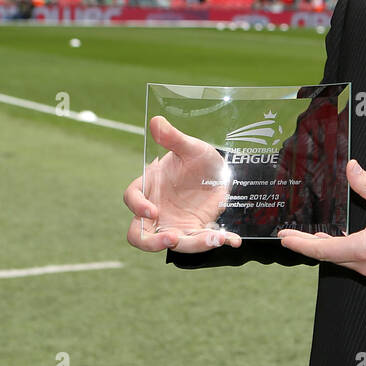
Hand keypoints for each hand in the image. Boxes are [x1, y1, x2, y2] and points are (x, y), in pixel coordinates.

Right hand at [124, 115, 241, 252]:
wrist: (219, 171)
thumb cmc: (197, 158)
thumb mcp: (190, 147)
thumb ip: (173, 138)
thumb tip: (156, 120)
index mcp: (148, 187)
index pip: (132, 199)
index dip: (138, 207)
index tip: (153, 210)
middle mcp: (156, 210)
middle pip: (139, 235)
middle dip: (152, 243)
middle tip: (172, 239)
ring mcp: (173, 223)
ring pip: (173, 244)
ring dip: (191, 245)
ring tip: (214, 239)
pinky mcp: (194, 231)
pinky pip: (202, 242)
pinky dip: (218, 241)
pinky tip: (233, 239)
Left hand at [278, 160, 365, 280]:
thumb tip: (351, 168)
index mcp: (365, 248)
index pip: (323, 249)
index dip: (300, 243)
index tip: (284, 237)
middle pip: (329, 256)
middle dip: (308, 245)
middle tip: (290, 235)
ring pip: (343, 260)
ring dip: (326, 248)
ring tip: (312, 237)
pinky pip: (356, 262)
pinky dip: (343, 251)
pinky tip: (344, 241)